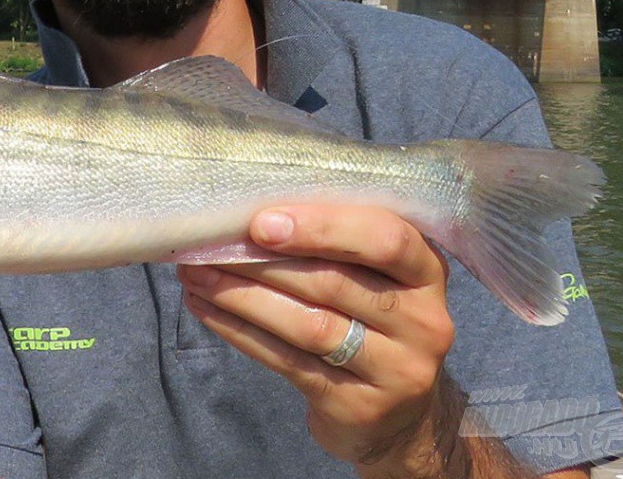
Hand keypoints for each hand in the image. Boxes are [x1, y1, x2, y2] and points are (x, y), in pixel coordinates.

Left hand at [177, 205, 457, 473]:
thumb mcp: (374, 274)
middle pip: (334, 283)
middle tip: (209, 247)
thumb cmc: (371, 319)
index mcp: (426, 270)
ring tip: (196, 275)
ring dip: (242, 297)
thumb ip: (334, 241)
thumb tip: (248, 207)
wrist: (400, 416)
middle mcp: (423, 320)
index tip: (261, 222)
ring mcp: (397, 369)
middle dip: (263, 263)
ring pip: (308, 325)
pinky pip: (289, 362)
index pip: (385, 238)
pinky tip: (207, 309)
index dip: (322, 227)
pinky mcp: (360, 406)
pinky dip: (241, 332)